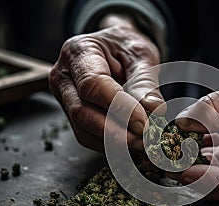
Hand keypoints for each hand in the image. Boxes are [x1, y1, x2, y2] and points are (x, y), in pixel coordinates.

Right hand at [49, 15, 163, 151]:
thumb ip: (146, 83)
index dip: (119, 107)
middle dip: (115, 132)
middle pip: (82, 112)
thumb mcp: (140, 56)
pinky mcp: (72, 115)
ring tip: (140, 144)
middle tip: (143, 140)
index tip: (143, 122)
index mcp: (78, 52)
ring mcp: (64, 97)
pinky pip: (87, 136)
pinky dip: (109, 145)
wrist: (117, 49)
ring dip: (113, 142)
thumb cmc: (127, 48)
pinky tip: (129, 144)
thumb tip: (154, 110)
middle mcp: (63, 76)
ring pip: (82, 129)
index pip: (93, 85)